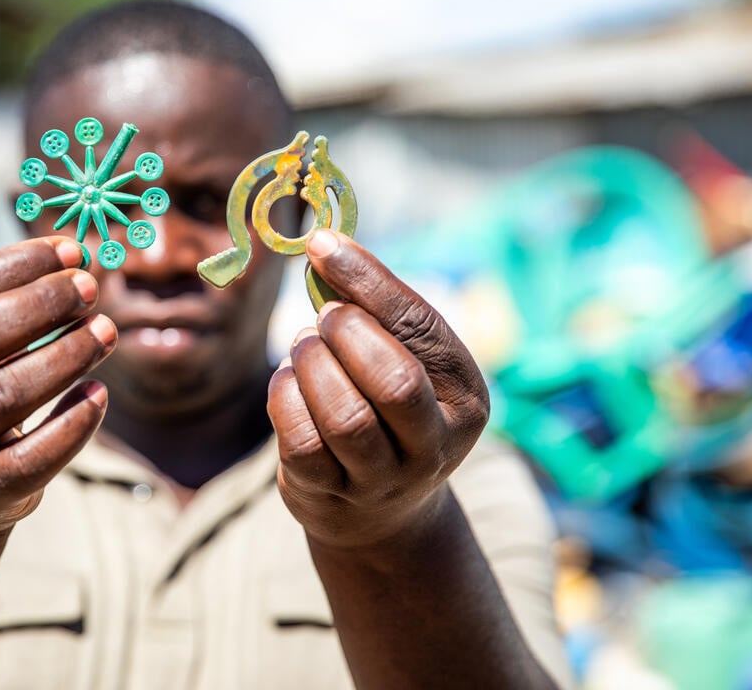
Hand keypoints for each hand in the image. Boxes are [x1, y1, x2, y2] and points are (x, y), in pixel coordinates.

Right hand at [0, 237, 116, 538]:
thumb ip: (6, 297)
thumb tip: (72, 255)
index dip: (14, 266)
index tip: (68, 251)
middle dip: (40, 305)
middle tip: (89, 289)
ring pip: (5, 395)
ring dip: (65, 357)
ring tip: (106, 332)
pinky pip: (32, 456)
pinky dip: (72, 423)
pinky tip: (99, 393)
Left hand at [267, 229, 489, 549]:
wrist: (379, 508)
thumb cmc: (390, 408)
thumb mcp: (405, 360)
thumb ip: (377, 310)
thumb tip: (324, 244)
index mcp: (466, 398)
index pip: (421, 329)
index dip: (368, 281)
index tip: (322, 244)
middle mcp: (433, 446)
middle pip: (394, 383)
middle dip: (347, 334)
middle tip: (323, 316)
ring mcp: (383, 479)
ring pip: (345, 418)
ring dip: (312, 366)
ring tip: (303, 347)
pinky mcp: (330, 496)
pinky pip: (302, 443)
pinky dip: (285, 398)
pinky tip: (287, 382)